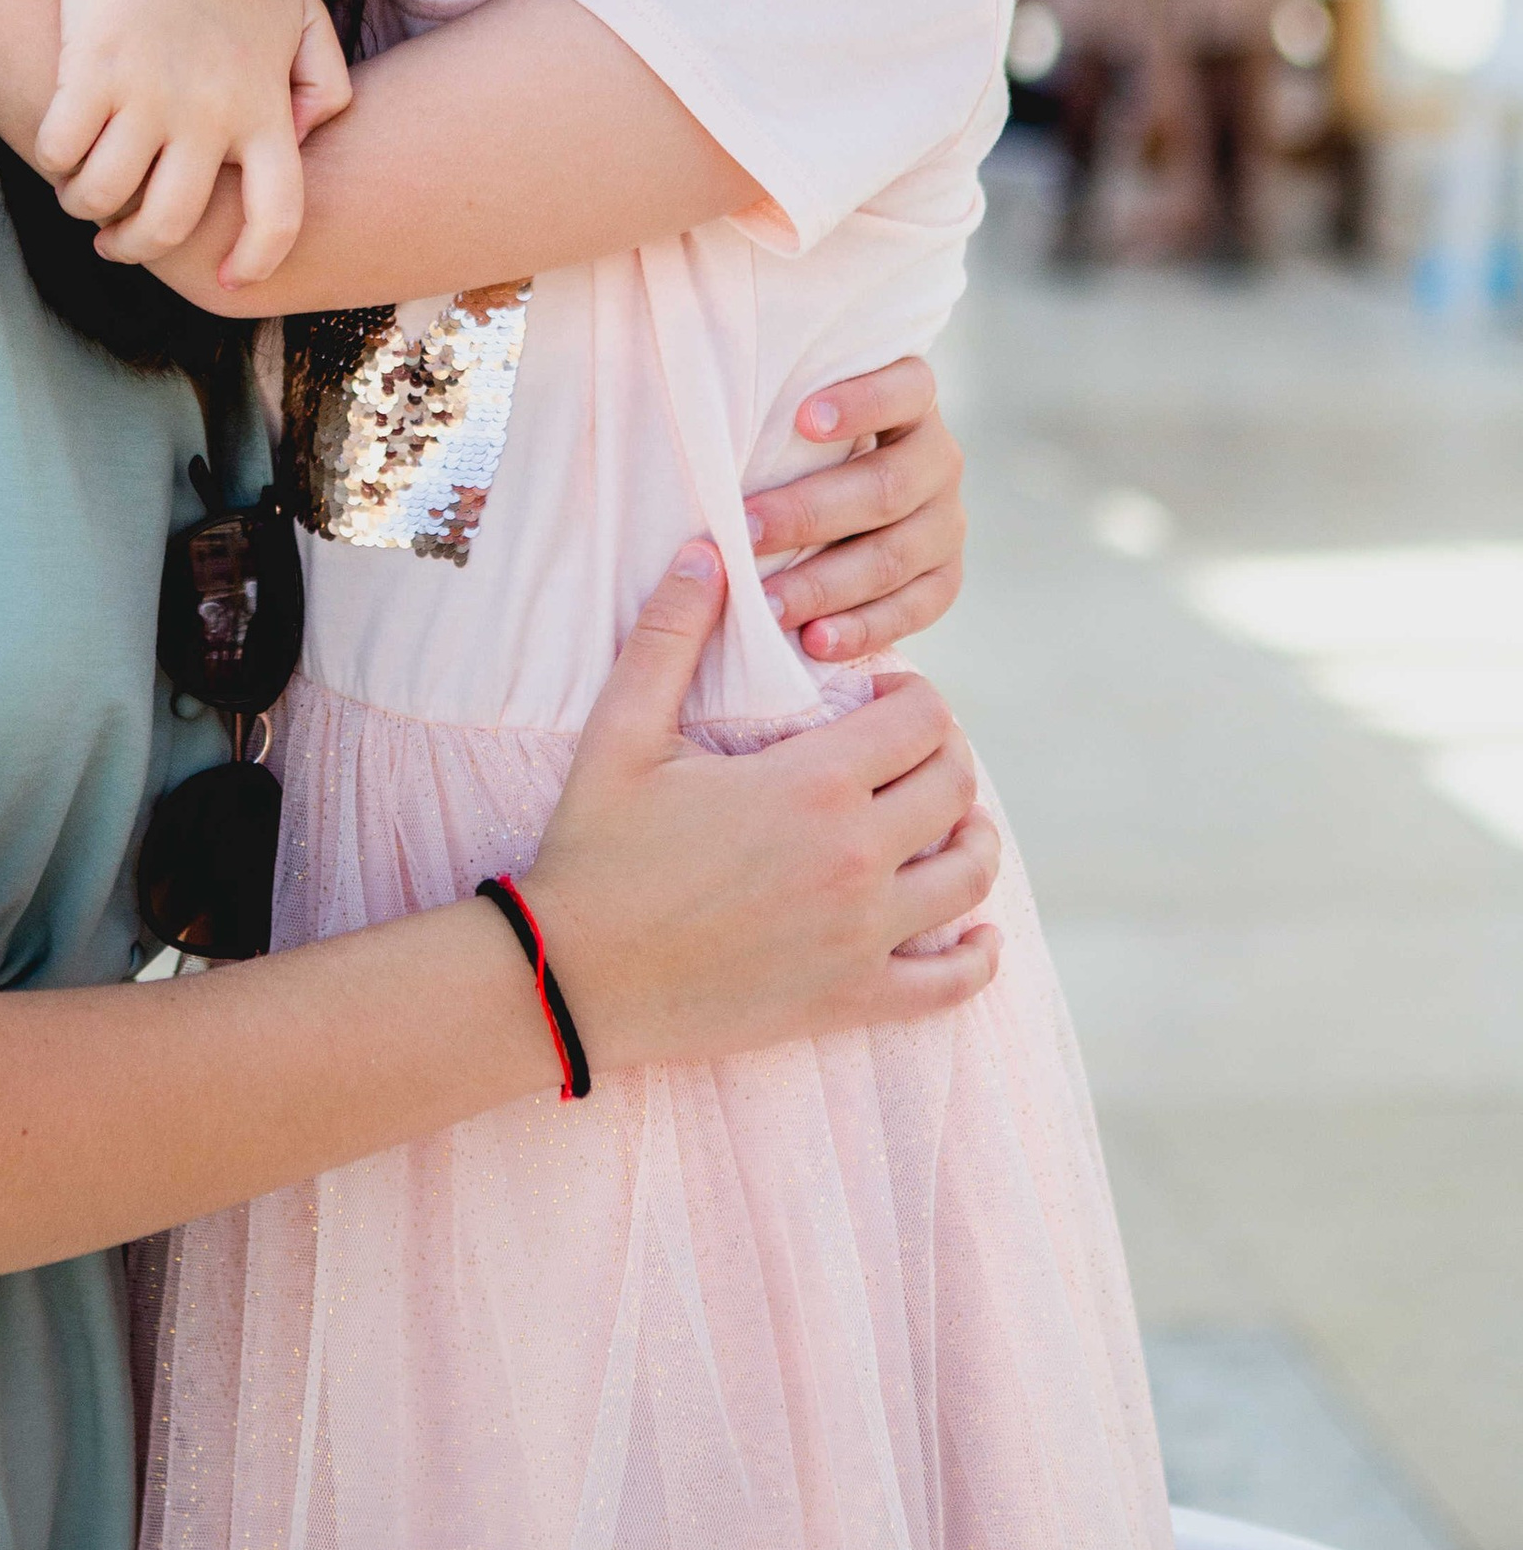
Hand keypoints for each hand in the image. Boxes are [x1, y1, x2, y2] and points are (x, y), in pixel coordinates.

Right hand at [43, 0, 353, 285]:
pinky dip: (51, 161)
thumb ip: (323, 81)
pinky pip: (59, 150)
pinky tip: (56, 148)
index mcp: (266, 108)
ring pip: (104, 196)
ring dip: (85, 205)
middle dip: (137, 245)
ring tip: (81, 191)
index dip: (258, 260)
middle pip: (168, 223)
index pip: (279, 214)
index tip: (233, 279)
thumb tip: (304, 143)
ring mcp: (150, 93)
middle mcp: (212, 112)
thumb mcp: (300, 12)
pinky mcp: (92, 67)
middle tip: (118, 238)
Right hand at [518, 544, 999, 1069]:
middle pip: (955, 787)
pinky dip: (975, 956)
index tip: (884, 695)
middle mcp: (855, 858)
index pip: (922, 719)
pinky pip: (950, 983)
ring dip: (971, 838)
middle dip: (943, 754)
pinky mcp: (851, 999)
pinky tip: (977, 934)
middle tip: (908, 749)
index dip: (914, 695)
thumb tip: (705, 550)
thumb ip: (671, 635)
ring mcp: (861, 936)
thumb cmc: (596, 849)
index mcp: (813, 784)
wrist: (573, 978)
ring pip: (969, 875)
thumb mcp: (623, 732)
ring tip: (946, 821)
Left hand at [741, 358, 965, 665]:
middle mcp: (938, 458)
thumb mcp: (782, 415)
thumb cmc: (785, 447)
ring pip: (896, 555)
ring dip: (827, 582)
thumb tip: (673, 375)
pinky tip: (815, 642)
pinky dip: (865, 629)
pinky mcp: (946, 577)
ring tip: (767, 605)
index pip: (905, 388)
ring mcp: (948, 522)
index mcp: (910, 401)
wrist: (839, 509)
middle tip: (744, 531)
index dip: (861, 402)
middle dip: (810, 513)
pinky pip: (917, 609)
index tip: (800, 419)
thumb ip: (760, 399)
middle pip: (885, 487)